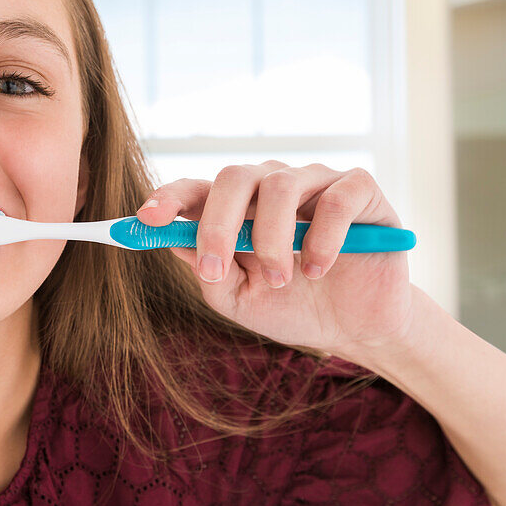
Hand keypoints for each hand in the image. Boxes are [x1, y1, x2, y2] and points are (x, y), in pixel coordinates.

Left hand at [138, 161, 416, 360]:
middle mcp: (273, 185)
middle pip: (233, 177)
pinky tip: (320, 270)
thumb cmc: (293, 308)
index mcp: (238, 207)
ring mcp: (316, 182)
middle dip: (216, 224)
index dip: (169, 198)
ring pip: (281, 185)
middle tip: (214, 268)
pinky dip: (324, 238)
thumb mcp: (239, 299)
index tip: (146, 219)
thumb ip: (207, 271)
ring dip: (272, 239)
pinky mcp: (360, 190)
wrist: (357, 328)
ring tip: (281, 281)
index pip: (197, 188)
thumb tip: (172, 240)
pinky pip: (335, 200)